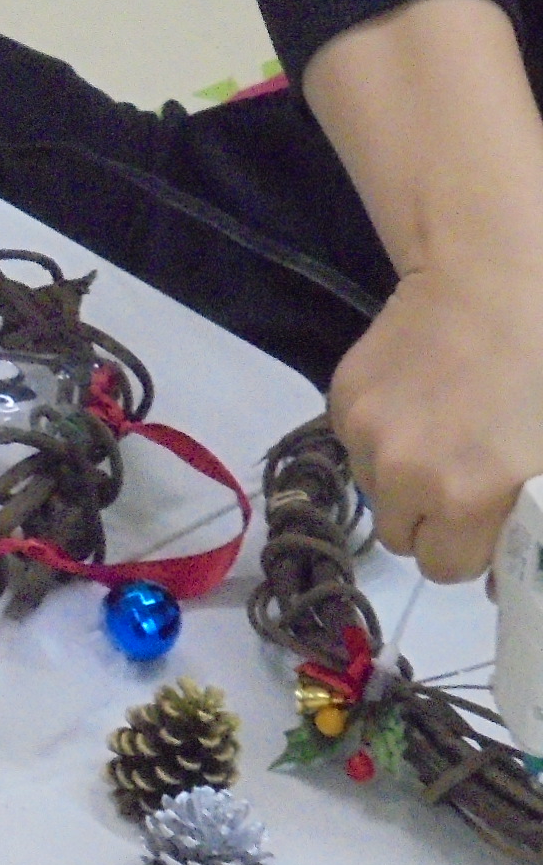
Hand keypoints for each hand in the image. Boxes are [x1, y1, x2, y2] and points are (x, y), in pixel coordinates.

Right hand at [329, 257, 542, 580]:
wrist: (489, 288)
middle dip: (430, 523)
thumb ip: (530, 522)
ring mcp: (365, 436)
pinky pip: (356, 448)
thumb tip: (496, 576)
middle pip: (402, 539)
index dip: (467, 551)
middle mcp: (405, 476)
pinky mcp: (341, 402)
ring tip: (436, 433)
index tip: (481, 526)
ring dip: (401, 480)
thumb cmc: (541, 375)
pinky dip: (380, 440)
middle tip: (458, 485)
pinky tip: (413, 402)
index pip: (445, 569)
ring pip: (375, 492)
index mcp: (467, 498)